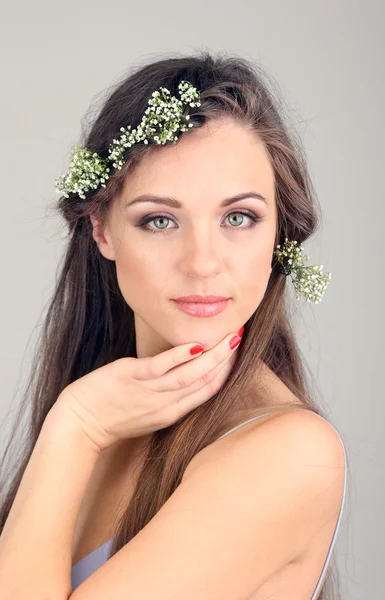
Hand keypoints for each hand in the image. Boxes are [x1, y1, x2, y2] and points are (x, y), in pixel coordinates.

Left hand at [56, 332, 242, 451]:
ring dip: (212, 356)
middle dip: (226, 360)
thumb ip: (169, 397)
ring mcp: (149, 392)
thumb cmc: (113, 417)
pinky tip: (195, 345)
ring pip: (189, 374)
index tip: (237, 352)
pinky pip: (160, 367)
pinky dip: (179, 356)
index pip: (208, 391)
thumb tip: (184, 376)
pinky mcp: (131, 378)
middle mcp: (165, 405)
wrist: (80, 426)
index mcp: (171, 413)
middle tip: (240, 338)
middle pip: (205, 382)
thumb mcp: (148, 413)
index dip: (226, 371)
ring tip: (229, 338)